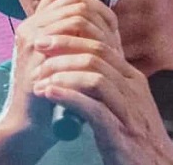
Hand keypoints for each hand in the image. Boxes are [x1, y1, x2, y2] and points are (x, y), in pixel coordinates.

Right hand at [0, 0, 120, 164]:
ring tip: (112, 43)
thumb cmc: (54, 91)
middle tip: (117, 27)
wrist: (30, 125)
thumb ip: (76, 34)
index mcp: (36, 24)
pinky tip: (106, 50)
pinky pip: (71, 38)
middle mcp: (29, 27)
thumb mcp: (64, 56)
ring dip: (100, 27)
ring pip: (74, 16)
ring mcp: (31, 42)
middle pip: (73, 0)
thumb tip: (106, 10)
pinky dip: (93, 41)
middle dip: (101, 8)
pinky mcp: (37, 59)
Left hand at [29, 0, 172, 164]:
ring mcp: (127, 109)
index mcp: (132, 77)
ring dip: (62, 74)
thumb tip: (78, 64)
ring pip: (95, 77)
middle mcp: (132, 88)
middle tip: (37, 48)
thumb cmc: (134, 134)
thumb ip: (107, 82)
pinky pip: (93, 108)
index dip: (70, 38)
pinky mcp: (119, 132)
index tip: (45, 39)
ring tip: (40, 78)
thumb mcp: (124, 101)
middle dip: (63, 48)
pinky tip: (49, 93)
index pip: (101, 44)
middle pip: (96, 55)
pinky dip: (68, 97)